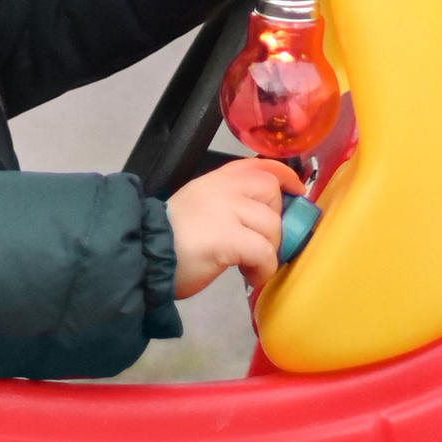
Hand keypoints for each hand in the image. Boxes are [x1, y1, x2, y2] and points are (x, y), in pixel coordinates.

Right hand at [167, 155, 287, 299]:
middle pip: (272, 190)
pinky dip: (264, 269)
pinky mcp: (228, 238)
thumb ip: (226, 202)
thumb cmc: (168, 238)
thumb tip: (260, 215)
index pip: (259, 164)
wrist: (144, 257)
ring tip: (251, 266)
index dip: (285, 176)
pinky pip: (264, 252)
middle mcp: (222, 188)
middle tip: (261, 242)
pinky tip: (250, 277)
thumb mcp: (198, 205)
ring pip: (272, 224)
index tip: (297, 191)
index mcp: (216, 179)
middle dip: (275, 219)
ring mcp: (226, 211)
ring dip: (269, 250)